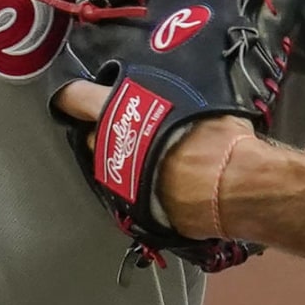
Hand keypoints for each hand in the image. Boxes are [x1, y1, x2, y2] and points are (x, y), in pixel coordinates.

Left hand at [54, 80, 259, 240]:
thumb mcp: (196, 98)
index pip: (77, 98)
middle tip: (124, 126)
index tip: (71, 97)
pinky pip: (126, 192)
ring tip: (145, 156)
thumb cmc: (218, 136)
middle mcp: (110, 145)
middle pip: (89, 135)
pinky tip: (157, 182)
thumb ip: (170, 98)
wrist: (233, 186)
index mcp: (119, 111)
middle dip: (101, 130)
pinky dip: (137, 186)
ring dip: (119, 159)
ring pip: (106, 166)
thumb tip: (173, 95)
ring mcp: (118, 180)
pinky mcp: (132, 209)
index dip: (72, 97)